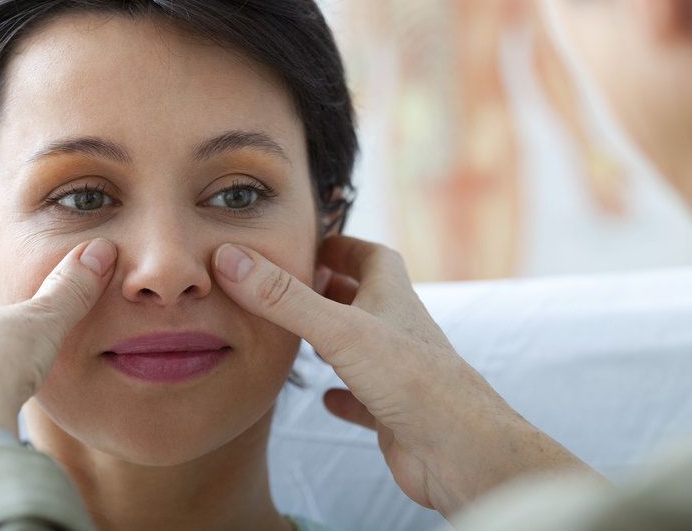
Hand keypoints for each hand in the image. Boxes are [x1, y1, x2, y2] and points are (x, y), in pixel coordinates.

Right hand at [213, 235, 588, 517]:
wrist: (460, 450)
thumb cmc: (412, 381)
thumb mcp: (339, 330)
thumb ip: (284, 298)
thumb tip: (231, 258)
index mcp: (391, 297)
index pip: (369, 255)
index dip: (340, 245)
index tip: (306, 242)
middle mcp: (396, 329)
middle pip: (364, 297)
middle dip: (329, 289)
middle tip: (290, 287)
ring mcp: (398, 372)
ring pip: (362, 345)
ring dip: (333, 338)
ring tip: (297, 336)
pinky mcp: (395, 412)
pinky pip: (365, 397)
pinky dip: (344, 394)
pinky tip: (326, 398)